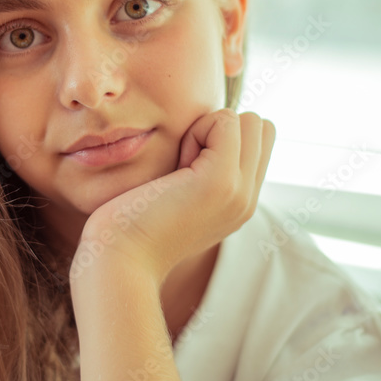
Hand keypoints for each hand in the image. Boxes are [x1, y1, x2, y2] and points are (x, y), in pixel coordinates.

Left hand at [73, 109, 275, 285]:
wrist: (120, 259)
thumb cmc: (131, 223)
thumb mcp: (177, 195)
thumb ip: (200, 171)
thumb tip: (206, 133)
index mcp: (239, 202)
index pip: (260, 141)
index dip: (223, 137)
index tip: (188, 165)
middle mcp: (248, 200)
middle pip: (260, 127)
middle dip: (219, 130)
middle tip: (184, 163)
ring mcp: (240, 192)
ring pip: (248, 121)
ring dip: (207, 130)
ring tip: (179, 168)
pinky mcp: (222, 181)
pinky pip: (225, 121)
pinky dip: (195, 132)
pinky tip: (175, 168)